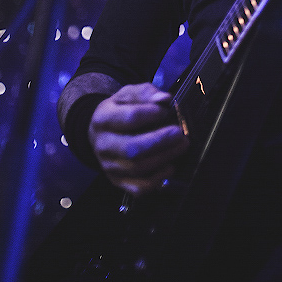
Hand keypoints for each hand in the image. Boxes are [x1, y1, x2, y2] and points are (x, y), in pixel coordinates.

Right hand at [89, 82, 188, 196]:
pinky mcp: (117, 181)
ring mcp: (109, 166)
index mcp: (103, 119)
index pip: (129, 118)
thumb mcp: (128, 94)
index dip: (151, 114)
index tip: (166, 110)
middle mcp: (103, 145)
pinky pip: (139, 188)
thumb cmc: (119, 110)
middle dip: (161, 141)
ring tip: (181, 146)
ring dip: (164, 157)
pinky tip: (170, 166)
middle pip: (132, 149)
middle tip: (179, 133)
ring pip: (138, 168)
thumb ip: (146, 93)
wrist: (100, 132)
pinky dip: (157, 180)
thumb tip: (164, 99)